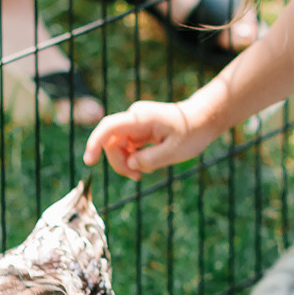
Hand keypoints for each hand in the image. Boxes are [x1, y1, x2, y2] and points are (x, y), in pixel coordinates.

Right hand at [84, 99, 217, 179]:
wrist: (204, 119)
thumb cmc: (193, 132)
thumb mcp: (174, 152)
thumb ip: (150, 160)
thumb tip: (130, 164)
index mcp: (141, 118)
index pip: (109, 128)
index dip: (95, 143)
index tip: (89, 161)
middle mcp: (134, 117)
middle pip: (111, 142)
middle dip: (119, 162)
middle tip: (137, 177)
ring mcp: (136, 123)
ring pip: (117, 146)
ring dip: (126, 162)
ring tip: (143, 173)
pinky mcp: (139, 130)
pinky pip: (126, 146)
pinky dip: (132, 158)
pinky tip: (146, 165)